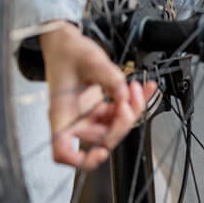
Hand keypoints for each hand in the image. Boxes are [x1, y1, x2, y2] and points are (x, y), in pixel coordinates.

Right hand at [41, 21, 157, 169]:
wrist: (65, 42)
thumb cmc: (68, 52)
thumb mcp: (90, 60)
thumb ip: (111, 78)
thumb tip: (125, 96)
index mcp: (61, 113)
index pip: (62, 151)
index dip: (80, 160)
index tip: (100, 152)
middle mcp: (73, 119)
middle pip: (100, 138)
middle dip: (122, 121)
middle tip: (130, 99)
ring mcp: (86, 115)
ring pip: (114, 126)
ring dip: (132, 109)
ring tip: (139, 88)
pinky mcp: (97, 108)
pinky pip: (118, 112)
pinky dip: (132, 101)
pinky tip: (142, 88)